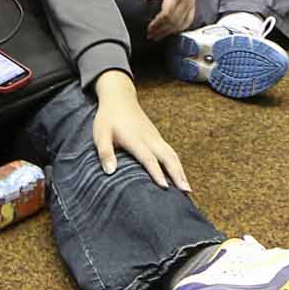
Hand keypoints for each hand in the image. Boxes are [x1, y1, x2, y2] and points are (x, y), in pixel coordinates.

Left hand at [91, 72, 189, 190]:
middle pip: (168, 156)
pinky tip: (179, 176)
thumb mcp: (100, 135)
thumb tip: (110, 172)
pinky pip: (170, 152)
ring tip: (187, 189)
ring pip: (172, 154)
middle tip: (186, 191)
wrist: (119, 98)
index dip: (156, 172)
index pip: (148, 158)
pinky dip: (177, 164)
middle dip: (178, 174)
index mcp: (135, 139)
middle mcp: (149, 138)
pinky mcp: (157, 137)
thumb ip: (105, 153)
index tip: (164, 187)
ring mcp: (155, 137)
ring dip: (181, 171)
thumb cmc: (108, 118)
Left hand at [144, 0, 197, 40]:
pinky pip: (189, 20)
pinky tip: (171, 31)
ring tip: (158, 36)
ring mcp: (191, 2)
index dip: (158, 24)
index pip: (167, 14)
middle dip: (162, 30)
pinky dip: (180, 28)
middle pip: (174, 21)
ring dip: (169, 32)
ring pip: (182, 23)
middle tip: (150, 36)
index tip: (149, 29)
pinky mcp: (193, 4)